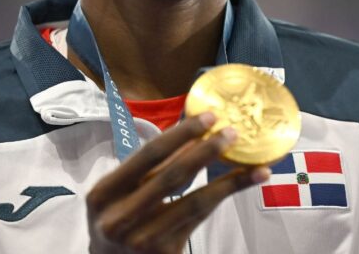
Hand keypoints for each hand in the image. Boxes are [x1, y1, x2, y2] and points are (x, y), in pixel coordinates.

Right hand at [86, 112, 270, 253]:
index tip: (207, 117)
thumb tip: (194, 134)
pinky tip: (244, 183)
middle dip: (206, 151)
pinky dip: (223, 198)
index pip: (149, 155)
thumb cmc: (115, 217)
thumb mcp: (119, 190)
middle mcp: (121, 218)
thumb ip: (149, 167)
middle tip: (232, 132)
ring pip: (194, 202)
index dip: (181, 134)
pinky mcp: (166, 253)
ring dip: (228, 180)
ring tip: (254, 163)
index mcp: (105, 193)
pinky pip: (199, 218)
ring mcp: (144, 240)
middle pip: (173, 177)